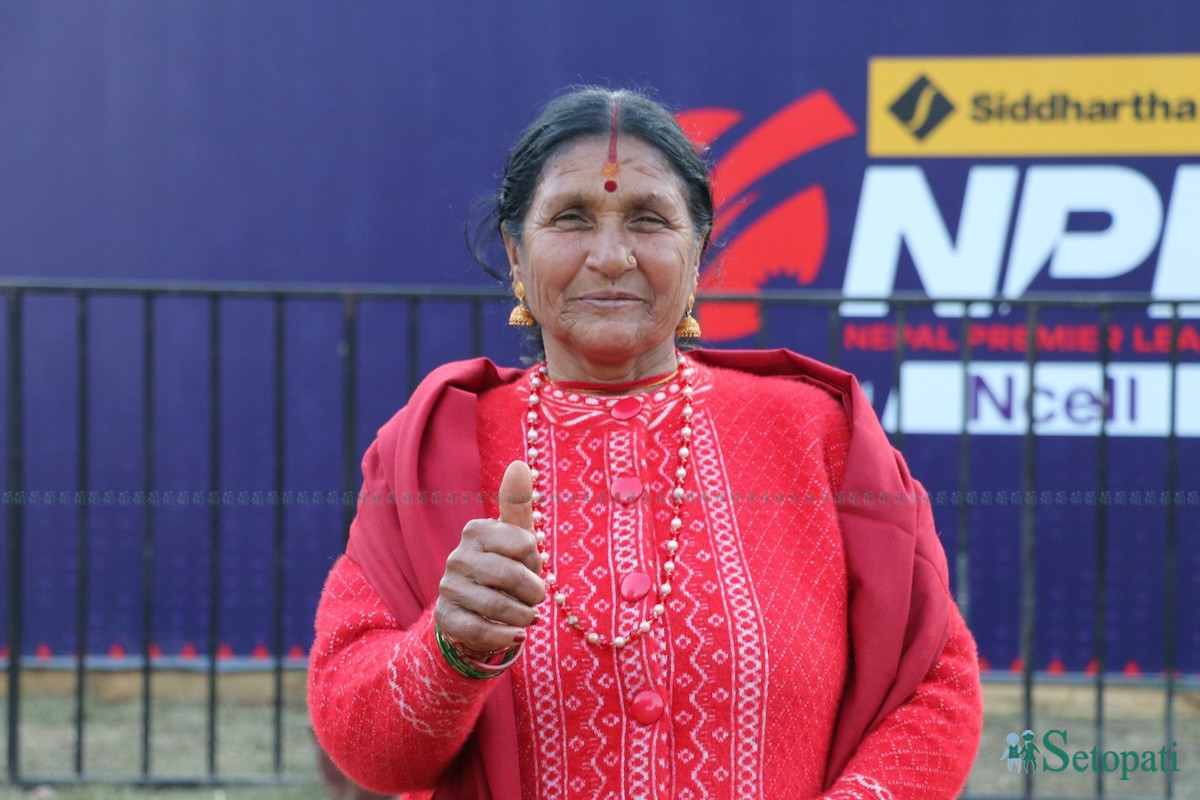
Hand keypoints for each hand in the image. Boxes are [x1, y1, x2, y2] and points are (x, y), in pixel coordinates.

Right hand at [434, 460, 544, 652]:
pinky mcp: (446, 619)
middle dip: (533, 592)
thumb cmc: (505, 567)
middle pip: (511, 576)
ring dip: (522, 616)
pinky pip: (480, 631)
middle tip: (536, 598)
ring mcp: (448, 588)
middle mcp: (457, 557)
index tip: (531, 565)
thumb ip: (518, 503)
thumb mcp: (518, 538)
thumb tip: (519, 464)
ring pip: (497, 606)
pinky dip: (504, 637)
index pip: (525, 544)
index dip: (536, 561)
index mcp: (476, 531)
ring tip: (527, 616)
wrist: (477, 611)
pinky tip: (513, 634)